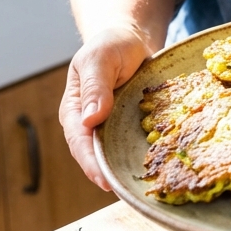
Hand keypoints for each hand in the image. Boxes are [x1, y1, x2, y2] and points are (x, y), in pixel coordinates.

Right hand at [59, 26, 150, 190]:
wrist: (131, 38)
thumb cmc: (112, 45)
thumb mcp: (101, 59)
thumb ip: (96, 86)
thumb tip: (90, 120)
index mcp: (75, 110)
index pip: (80, 143)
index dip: (92, 163)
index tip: (106, 180)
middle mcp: (89, 124)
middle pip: (95, 156)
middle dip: (109, 175)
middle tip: (127, 192)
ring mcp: (108, 127)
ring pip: (113, 155)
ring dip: (124, 169)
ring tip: (141, 187)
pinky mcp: (126, 126)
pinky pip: (129, 145)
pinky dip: (138, 156)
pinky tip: (155, 167)